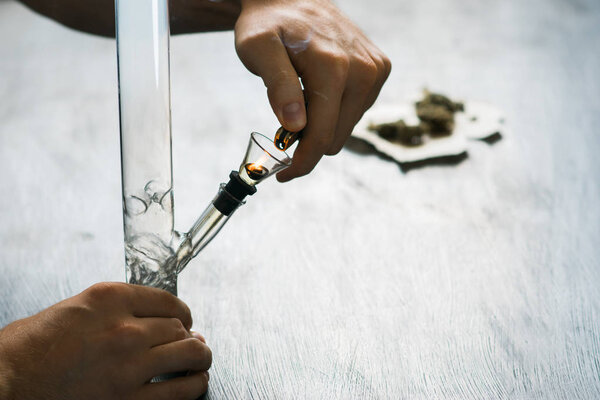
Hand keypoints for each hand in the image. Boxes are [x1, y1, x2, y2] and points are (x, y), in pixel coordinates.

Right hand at [0, 282, 210, 399]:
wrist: (4, 382)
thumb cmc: (28, 348)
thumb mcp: (72, 309)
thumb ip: (111, 310)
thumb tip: (142, 318)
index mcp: (109, 299)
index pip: (166, 299)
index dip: (183, 311)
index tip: (186, 318)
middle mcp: (125, 328)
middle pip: (179, 327)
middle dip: (190, 335)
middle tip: (195, 341)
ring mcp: (129, 365)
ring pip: (187, 354)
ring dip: (200, 357)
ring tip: (202, 360)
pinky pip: (177, 391)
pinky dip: (193, 385)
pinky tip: (196, 383)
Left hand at [235, 0, 390, 180]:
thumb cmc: (268, 24)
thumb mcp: (257, 50)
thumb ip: (278, 86)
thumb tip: (296, 125)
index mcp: (333, 66)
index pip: (321, 135)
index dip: (301, 163)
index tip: (283, 175)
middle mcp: (363, 69)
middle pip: (336, 137)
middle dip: (308, 143)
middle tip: (283, 132)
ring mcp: (375, 69)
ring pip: (347, 127)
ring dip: (321, 125)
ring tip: (300, 101)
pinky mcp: (379, 69)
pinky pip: (356, 110)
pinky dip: (335, 111)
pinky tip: (318, 91)